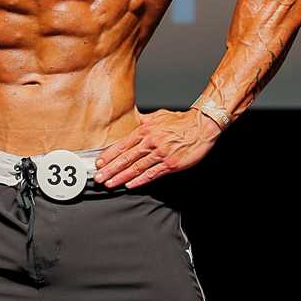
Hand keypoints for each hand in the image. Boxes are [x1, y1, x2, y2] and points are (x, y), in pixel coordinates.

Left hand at [93, 108, 221, 188]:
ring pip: (136, 168)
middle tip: (98, 178)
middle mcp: (150, 142)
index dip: (109, 156)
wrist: (202, 125)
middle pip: (126, 158)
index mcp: (145, 130)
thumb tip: (130, 120)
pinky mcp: (170, 164)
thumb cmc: (181, 121)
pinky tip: (130, 185)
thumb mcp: (157, 116)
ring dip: (121, 177)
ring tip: (110, 184)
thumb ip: (142, 121)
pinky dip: (140, 181)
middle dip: (110, 170)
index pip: (122, 145)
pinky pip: (152, 174)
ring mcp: (160, 154)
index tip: (99, 164)